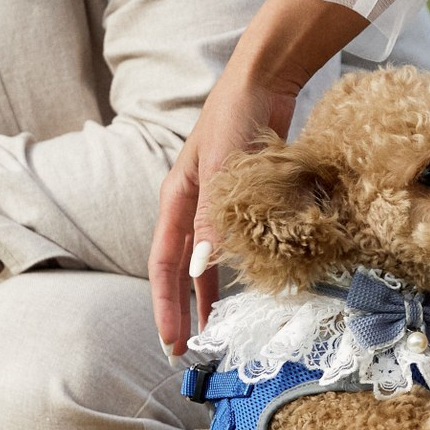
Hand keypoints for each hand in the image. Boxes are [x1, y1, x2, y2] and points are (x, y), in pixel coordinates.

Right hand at [151, 65, 297, 354]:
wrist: (265, 76)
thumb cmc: (237, 113)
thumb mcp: (223, 168)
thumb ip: (213, 217)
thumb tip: (201, 267)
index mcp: (176, 199)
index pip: (163, 266)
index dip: (166, 307)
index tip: (172, 343)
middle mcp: (191, 206)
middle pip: (180, 270)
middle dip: (181, 311)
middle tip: (188, 353)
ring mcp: (215, 204)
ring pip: (205, 262)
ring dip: (207, 297)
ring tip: (214, 332)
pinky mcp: (242, 200)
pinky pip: (233, 245)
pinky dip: (236, 271)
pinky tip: (245, 291)